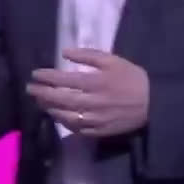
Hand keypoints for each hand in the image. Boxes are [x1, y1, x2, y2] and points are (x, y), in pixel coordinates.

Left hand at [27, 48, 149, 137]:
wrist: (153, 103)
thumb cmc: (132, 78)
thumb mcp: (113, 60)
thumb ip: (88, 55)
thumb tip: (64, 52)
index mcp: (95, 82)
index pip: (63, 79)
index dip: (46, 77)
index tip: (35, 74)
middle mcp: (91, 102)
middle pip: (59, 99)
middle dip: (41, 93)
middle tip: (30, 89)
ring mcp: (94, 119)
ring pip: (64, 116)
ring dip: (49, 109)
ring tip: (40, 102)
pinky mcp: (98, 131)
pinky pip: (76, 129)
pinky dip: (64, 122)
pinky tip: (58, 116)